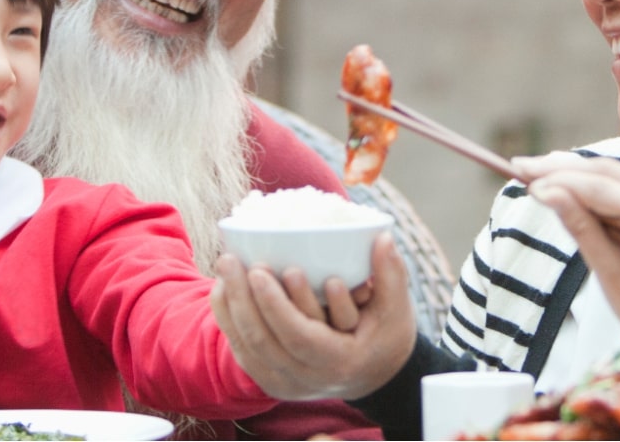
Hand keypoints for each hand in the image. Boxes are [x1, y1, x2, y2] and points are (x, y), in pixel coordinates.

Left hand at [211, 232, 417, 400]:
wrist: (372, 377)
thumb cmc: (385, 337)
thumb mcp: (396, 310)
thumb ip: (391, 274)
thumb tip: (382, 237)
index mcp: (339, 361)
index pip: (299, 337)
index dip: (276, 305)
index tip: (260, 270)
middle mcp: (308, 379)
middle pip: (264, 341)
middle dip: (242, 298)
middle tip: (232, 259)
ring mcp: (285, 383)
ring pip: (247, 347)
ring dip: (230, 306)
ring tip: (225, 267)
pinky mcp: (270, 379)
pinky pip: (241, 350)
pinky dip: (228, 319)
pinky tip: (222, 290)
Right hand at [515, 154, 619, 356]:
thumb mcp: (610, 272)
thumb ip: (581, 228)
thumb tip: (547, 193)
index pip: (603, 189)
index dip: (561, 181)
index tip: (525, 179)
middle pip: (606, 171)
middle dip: (561, 168)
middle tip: (520, 166)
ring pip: (610, 172)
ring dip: (570, 170)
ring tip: (532, 169)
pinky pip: (617, 183)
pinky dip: (586, 181)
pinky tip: (559, 177)